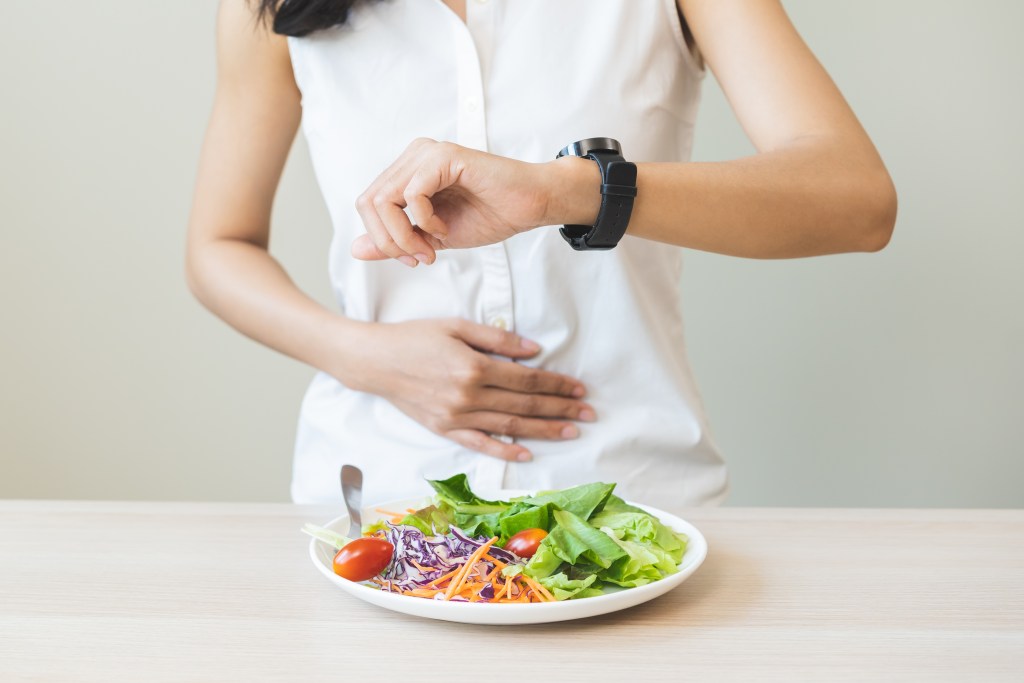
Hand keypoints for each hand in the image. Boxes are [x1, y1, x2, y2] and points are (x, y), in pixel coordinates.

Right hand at [343, 318, 596, 460]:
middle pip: (524, 406)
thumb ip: (497, 340)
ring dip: (543, 431)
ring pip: (509, 427)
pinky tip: (527, 454)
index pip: (527, 380)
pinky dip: (504, 451)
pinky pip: (480, 444)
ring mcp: (456, 417)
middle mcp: (468, 396)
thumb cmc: (415, 337)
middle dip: (560, 410)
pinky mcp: (444, 429)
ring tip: (570, 432)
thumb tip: (534, 351)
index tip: (579, 389)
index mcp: (474, 367)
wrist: (374, 361)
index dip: (557, 385)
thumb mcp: (456, 326)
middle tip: (588, 414)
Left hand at [350, 138, 598, 265]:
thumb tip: (355, 250)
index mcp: (407, 172)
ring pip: (383, 198)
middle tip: (420, 257)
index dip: (382, 240)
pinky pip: (412, 194)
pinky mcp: (443, 157)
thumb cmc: (490, 215)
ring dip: (403, 234)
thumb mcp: (433, 238)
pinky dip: (424, 220)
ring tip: (432, 247)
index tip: (415, 259)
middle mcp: (412, 156)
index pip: (367, 205)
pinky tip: (445, 228)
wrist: (531, 205)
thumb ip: (395, 242)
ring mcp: (426, 153)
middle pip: (367, 202)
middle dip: (389, 240)